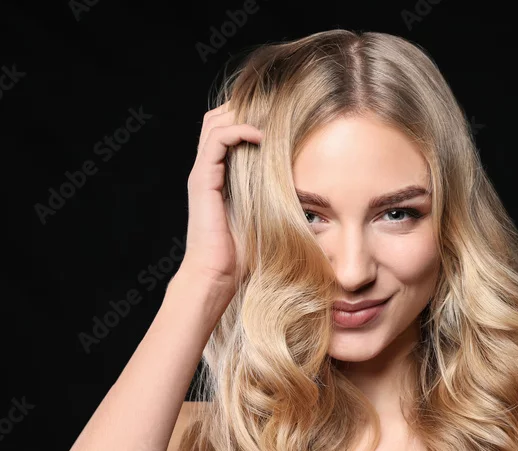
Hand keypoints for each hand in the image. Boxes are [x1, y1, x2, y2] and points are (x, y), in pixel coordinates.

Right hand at [180, 101, 262, 290]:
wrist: (218, 276)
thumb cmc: (244, 255)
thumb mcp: (269, 217)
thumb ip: (281, 198)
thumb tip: (315, 192)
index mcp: (221, 175)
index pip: (228, 129)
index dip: (251, 116)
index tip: (281, 116)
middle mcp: (208, 170)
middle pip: (218, 118)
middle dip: (245, 107)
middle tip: (275, 108)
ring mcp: (202, 173)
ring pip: (215, 122)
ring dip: (243, 114)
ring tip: (270, 117)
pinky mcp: (202, 180)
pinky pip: (217, 140)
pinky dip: (238, 130)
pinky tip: (261, 136)